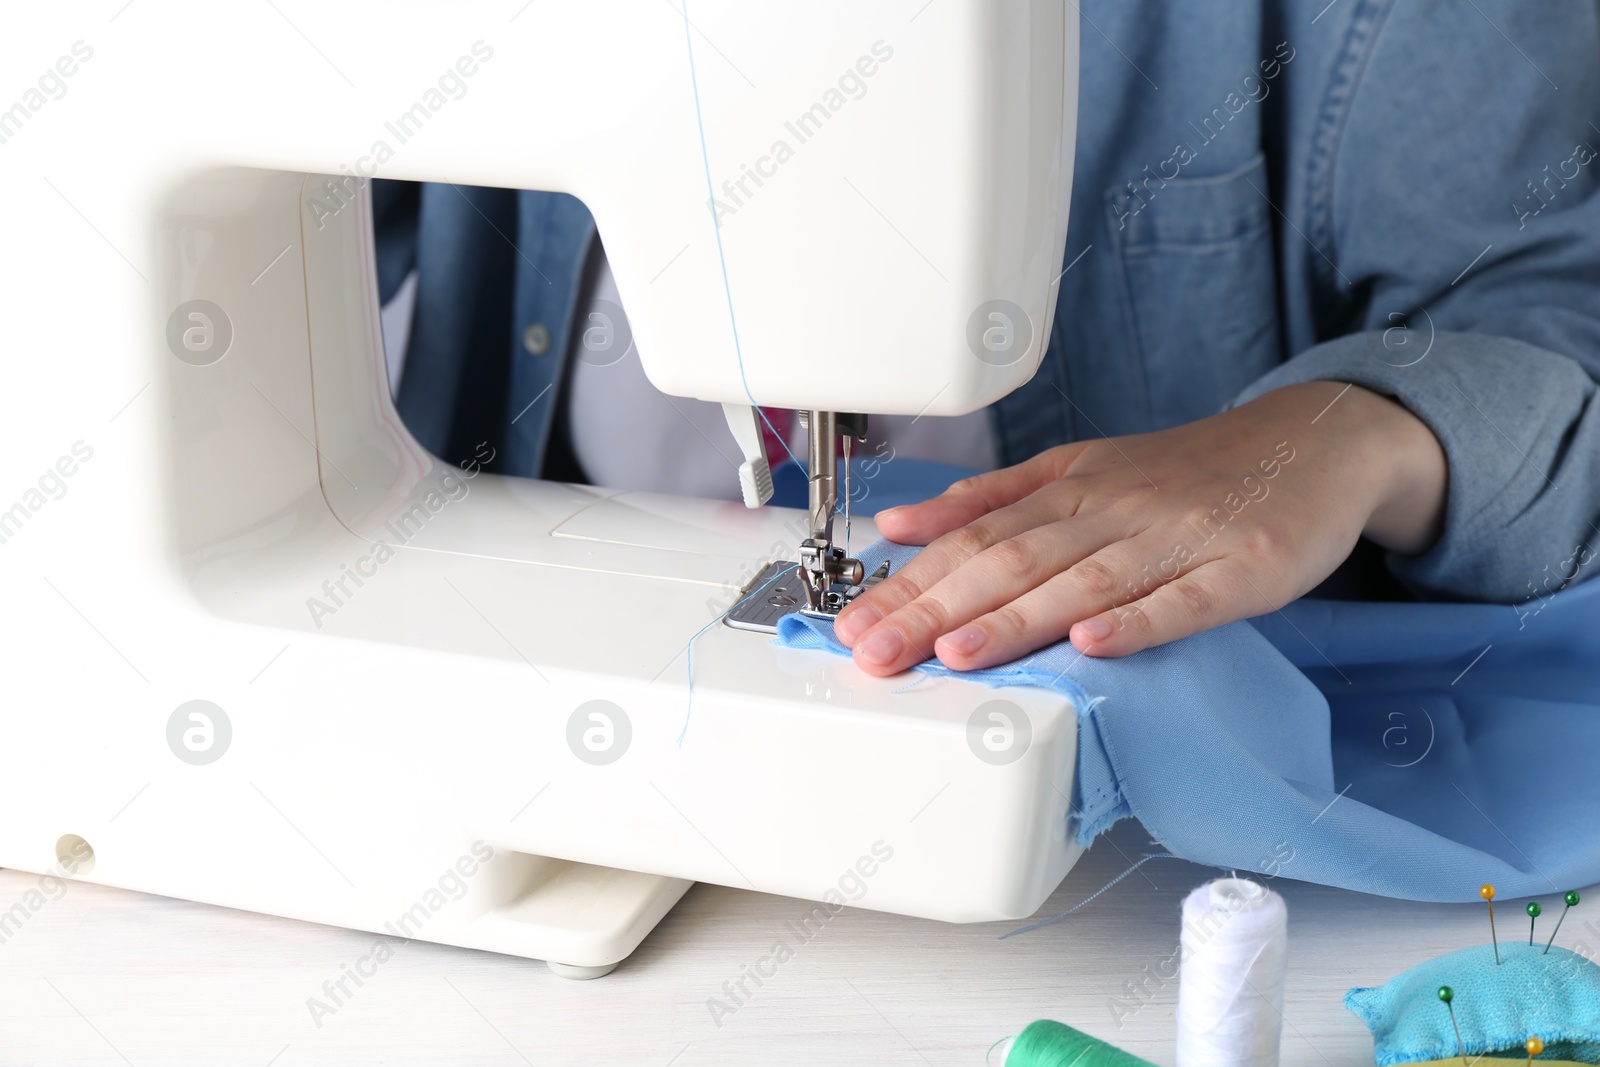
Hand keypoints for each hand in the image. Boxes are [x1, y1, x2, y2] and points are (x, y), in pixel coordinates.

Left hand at [832, 381, 1446, 674]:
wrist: (1314, 443)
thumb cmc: (1186, 473)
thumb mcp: (1079, 469)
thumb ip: (988, 501)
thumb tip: (898, 528)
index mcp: (1067, 488)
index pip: (972, 539)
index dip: (910, 584)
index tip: (853, 625)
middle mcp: (1112, 509)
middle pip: (1012, 561)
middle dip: (937, 609)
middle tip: (877, 652)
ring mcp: (1179, 538)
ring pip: (1085, 580)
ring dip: (1018, 618)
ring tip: (958, 653)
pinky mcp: (1244, 568)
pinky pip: (1186, 599)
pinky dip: (1139, 620)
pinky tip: (1096, 643)